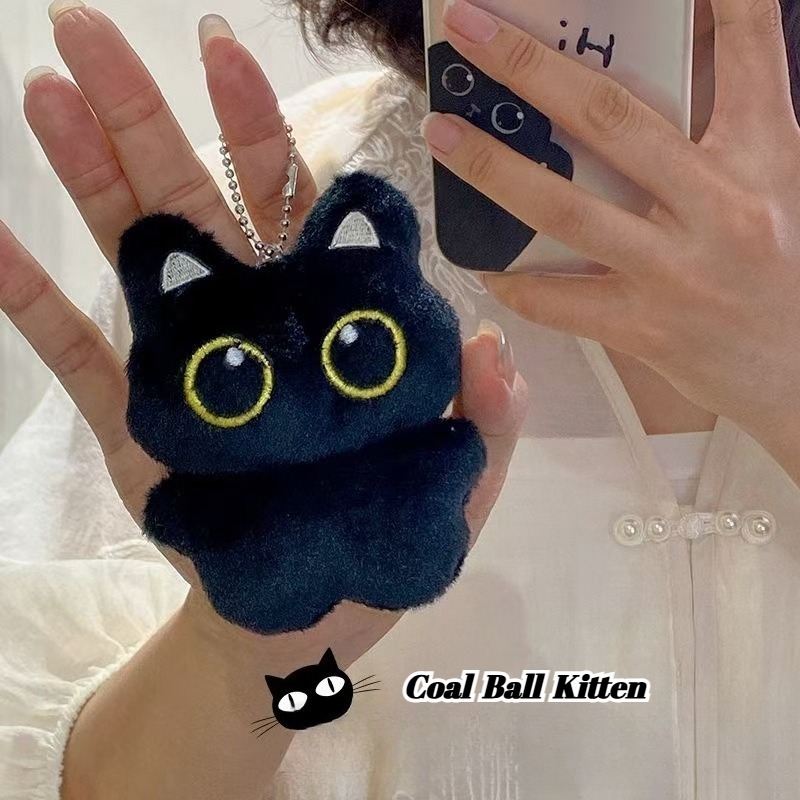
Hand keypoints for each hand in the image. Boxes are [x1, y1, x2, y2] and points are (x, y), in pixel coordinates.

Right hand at [0, 4, 527, 663]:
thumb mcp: (455, 486)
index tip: (228, 59)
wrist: (302, 617)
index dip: (260, 131)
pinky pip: (74, 354)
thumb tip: (497, 345)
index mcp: (321, 320)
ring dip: (86, 173)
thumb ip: (485, 421)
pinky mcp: (130, 422)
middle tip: (91, 29)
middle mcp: (247, 321)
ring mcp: (183, 364)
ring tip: (42, 91)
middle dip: (148, 115)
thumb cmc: (380, 542)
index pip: (290, 206)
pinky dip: (29, 300)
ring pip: (131, 254)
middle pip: (195, 201)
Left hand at [422, 0, 799, 473]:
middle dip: (532, 66)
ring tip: (441, 132)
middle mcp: (720, 206)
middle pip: (612, 119)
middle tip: (468, 28)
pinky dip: (513, 280)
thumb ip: (723, 132)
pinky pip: (558, 302)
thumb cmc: (783, 271)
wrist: (799, 373)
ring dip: (494, 167)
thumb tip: (654, 88)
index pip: (749, 48)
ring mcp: (676, 272)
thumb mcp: (774, 184)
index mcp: (765, 155)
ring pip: (566, 209)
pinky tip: (481, 259)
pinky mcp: (644, 329)